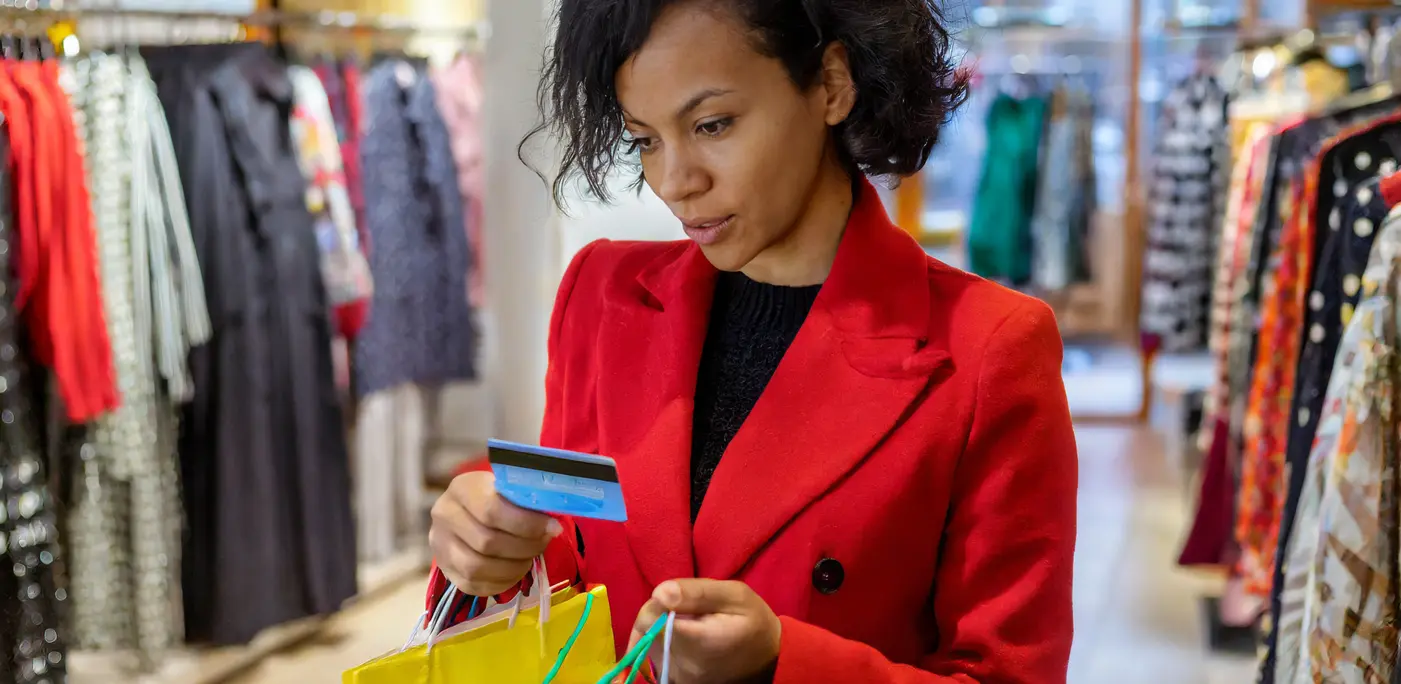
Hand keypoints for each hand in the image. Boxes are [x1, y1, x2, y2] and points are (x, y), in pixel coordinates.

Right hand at [429, 471, 562, 595]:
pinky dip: (502, 582)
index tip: (553, 527)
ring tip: (530, 557)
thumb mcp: (509, 488)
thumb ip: (525, 501)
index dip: (527, 524)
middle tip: (544, 543)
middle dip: (524, 547)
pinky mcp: (446, 570)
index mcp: (462, 488)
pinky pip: (474, 585)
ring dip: (514, 567)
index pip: (492, 510)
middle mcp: (444, 515)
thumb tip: (552, 524)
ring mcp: (440, 544)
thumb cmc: (498, 496)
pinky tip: (516, 570)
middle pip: (487, 542)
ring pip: (478, 567)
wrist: (469, 511)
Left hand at [627, 579, 781, 683]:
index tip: (679, 597)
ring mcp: (679, 678)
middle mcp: (683, 666)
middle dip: (658, 613)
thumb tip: (659, 592)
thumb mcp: (734, 595)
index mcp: (697, 642)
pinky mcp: (678, 682)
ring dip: (660, 629)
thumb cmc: (753, 621)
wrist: (769, 659)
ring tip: (689, 623)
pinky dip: (663, 644)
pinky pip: (655, 657)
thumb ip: (696, 592)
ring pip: (647, 644)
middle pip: (645, 631)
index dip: (658, 602)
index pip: (649, 619)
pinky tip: (684, 637)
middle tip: (686, 608)